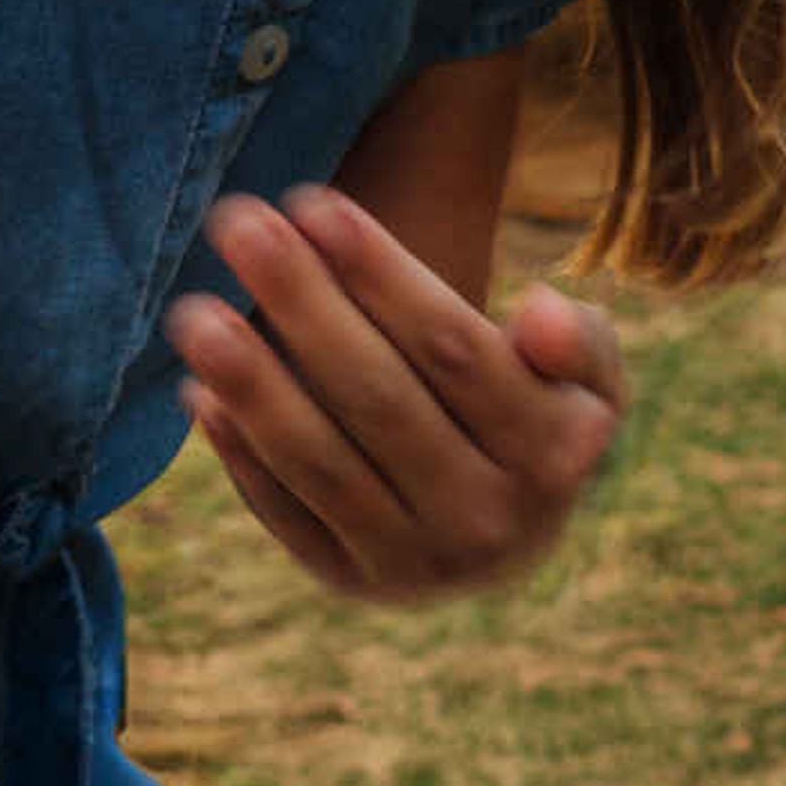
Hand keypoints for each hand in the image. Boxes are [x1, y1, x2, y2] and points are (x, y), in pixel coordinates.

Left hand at [168, 186, 624, 601]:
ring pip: (320, 459)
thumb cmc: (541, 415)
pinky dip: (240, 452)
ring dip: (251, 381)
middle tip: (237, 224)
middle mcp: (484, 519)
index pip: (454, 348)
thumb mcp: (592, 377)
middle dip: (303, 302)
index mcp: (552, 456)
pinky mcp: (350, 582)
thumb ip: (581, 342)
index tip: (315, 204)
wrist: (509, 535)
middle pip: (377, 395)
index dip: (381, 273)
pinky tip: (201, 390)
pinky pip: (285, 512)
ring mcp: (411, 562)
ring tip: (193, 311)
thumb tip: (537, 313)